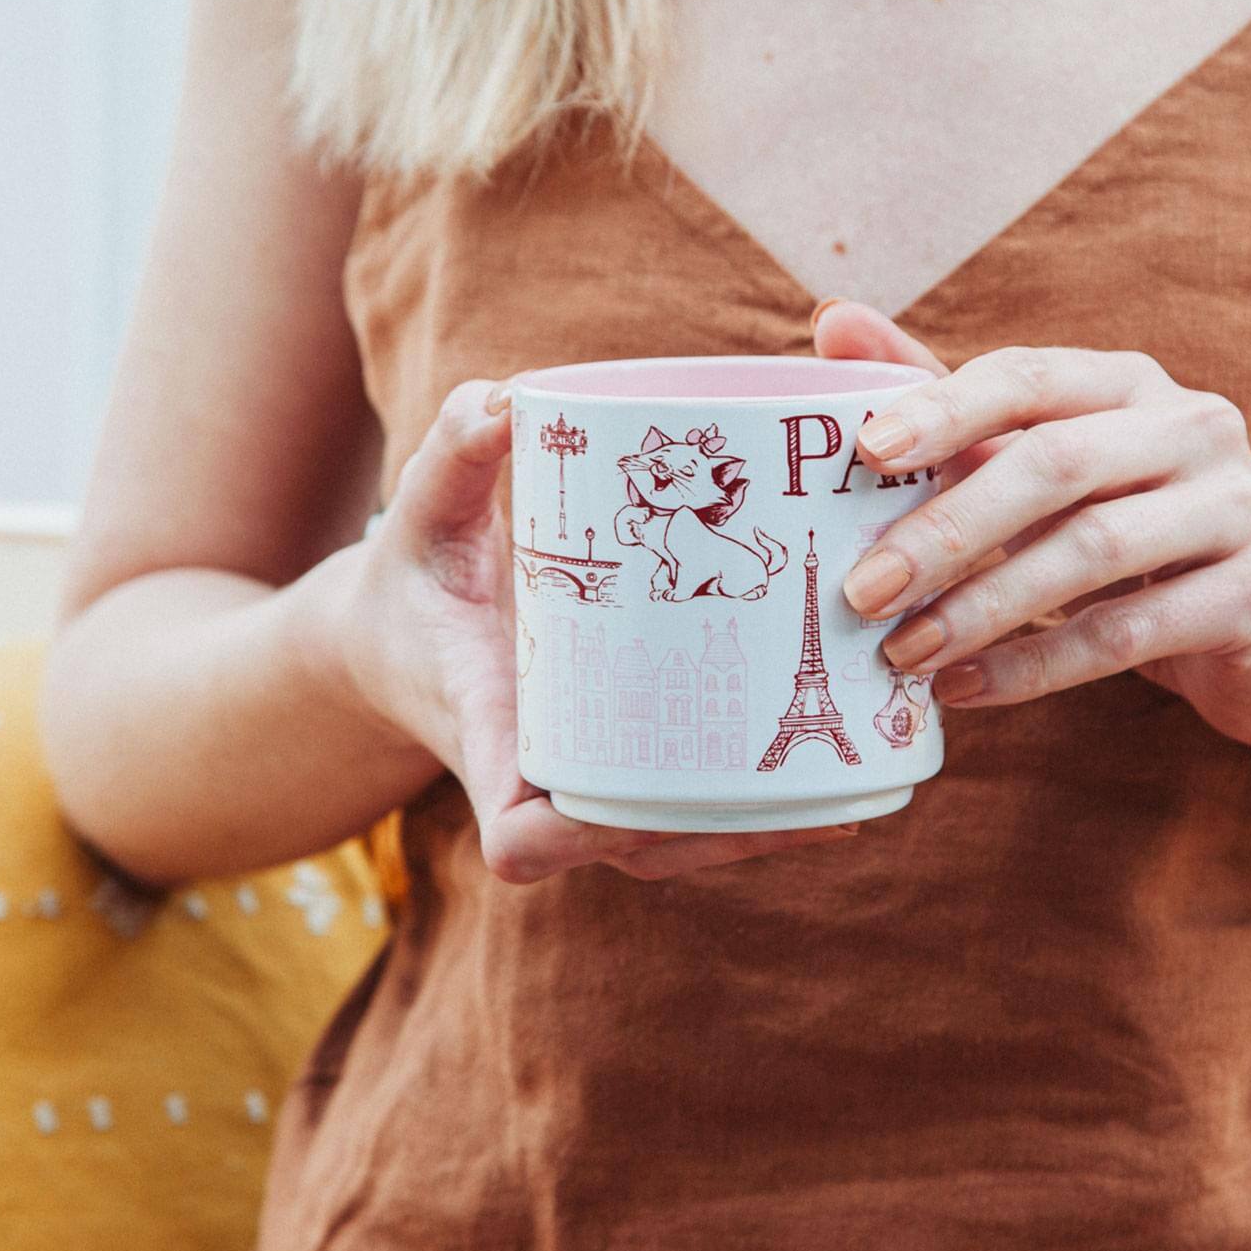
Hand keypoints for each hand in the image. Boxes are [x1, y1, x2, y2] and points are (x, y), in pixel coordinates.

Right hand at [327, 378, 862, 883]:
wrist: (400, 641)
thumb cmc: (412, 581)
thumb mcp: (421, 513)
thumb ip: (452, 454)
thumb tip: (501, 400)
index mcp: (487, 734)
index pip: (517, 835)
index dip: (570, 842)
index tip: (631, 807)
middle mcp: (541, 782)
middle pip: (631, 850)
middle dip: (717, 835)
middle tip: (807, 783)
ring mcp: (585, 789)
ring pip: (675, 844)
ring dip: (756, 830)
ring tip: (850, 792)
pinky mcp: (621, 771)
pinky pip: (691, 814)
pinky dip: (758, 805)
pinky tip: (843, 779)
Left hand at [812, 302, 1250, 751]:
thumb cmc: (1138, 542)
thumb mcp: (1051, 471)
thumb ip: (953, 407)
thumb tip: (833, 319)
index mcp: (1133, 384)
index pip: (1028, 376)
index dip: (944, 407)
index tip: (863, 454)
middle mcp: (1195, 426)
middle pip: (1055, 462)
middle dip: (948, 528)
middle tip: (861, 588)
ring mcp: (1237, 507)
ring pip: (1089, 549)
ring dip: (982, 607)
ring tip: (902, 652)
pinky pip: (1129, 631)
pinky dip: (1036, 665)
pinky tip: (968, 690)